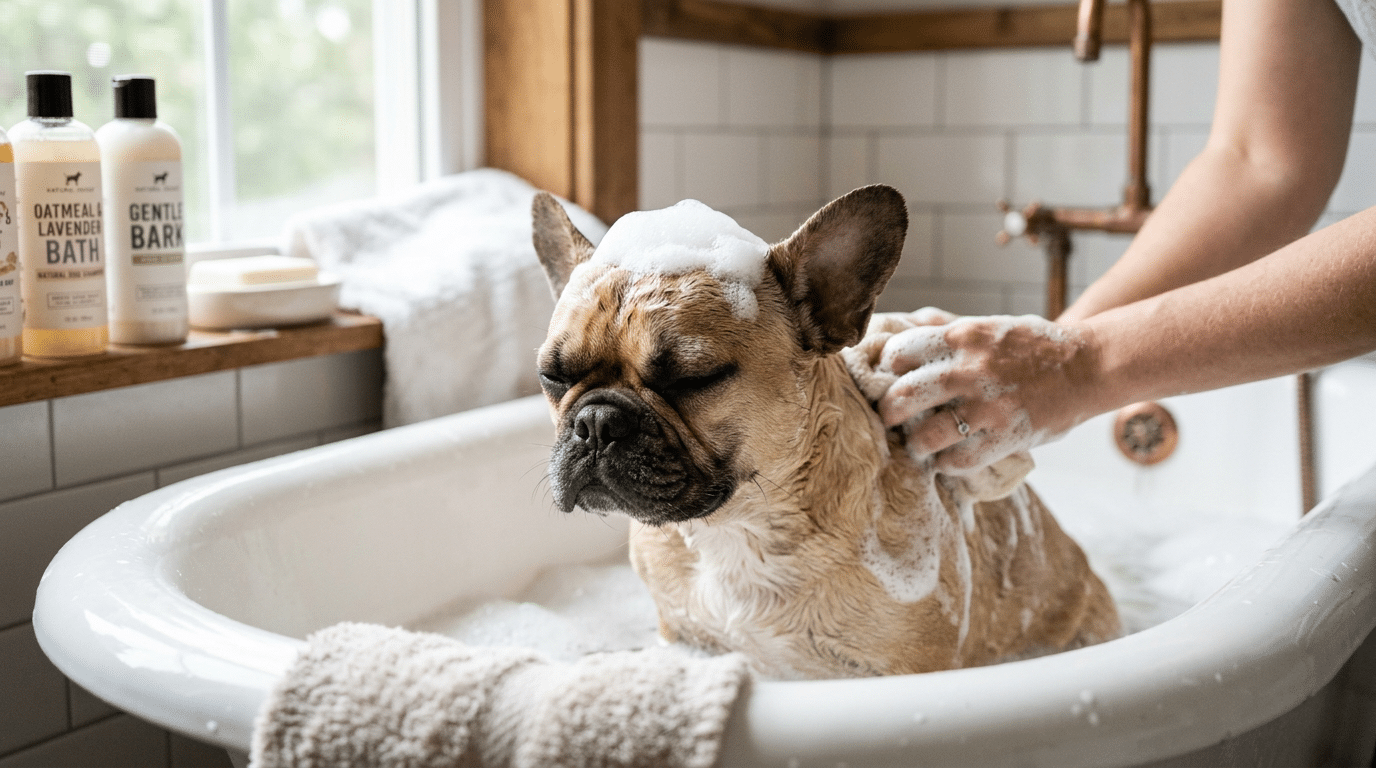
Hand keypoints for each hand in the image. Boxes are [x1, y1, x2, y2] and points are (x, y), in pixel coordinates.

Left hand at [875, 315, 1099, 472]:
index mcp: (962, 337)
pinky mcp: (1005, 437)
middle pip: (901, 397)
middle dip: (888, 412)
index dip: (889, 368)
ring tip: (918, 445)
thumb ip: (948, 333)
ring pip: (925, 436)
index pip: (899, 352)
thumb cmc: (1034, 346)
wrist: (1090, 365)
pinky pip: (958, 461)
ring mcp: (987, 406)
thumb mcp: (989, 327)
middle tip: (889, 419)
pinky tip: (948, 459)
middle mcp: (968, 370)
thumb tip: (904, 330)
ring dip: (915, 445)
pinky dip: (946, 464)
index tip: (892, 378)